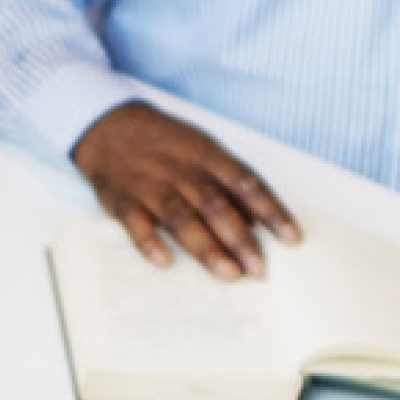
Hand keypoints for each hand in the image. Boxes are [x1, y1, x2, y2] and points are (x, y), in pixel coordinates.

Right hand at [69, 103, 299, 279]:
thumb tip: (258, 223)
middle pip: (214, 204)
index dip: (270, 210)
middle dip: (239, 238)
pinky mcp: (122, 199)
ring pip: (180, 217)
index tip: (291, 238)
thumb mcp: (201, 149)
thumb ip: (227, 183)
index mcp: (205, 154)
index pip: (245, 183)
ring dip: (205, 247)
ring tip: (228, 273)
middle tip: (259, 269)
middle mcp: (180, 169)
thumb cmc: (165, 144)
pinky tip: (164, 261)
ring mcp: (149, 184)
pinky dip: (149, 242)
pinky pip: (135, 222)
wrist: (108, 125)